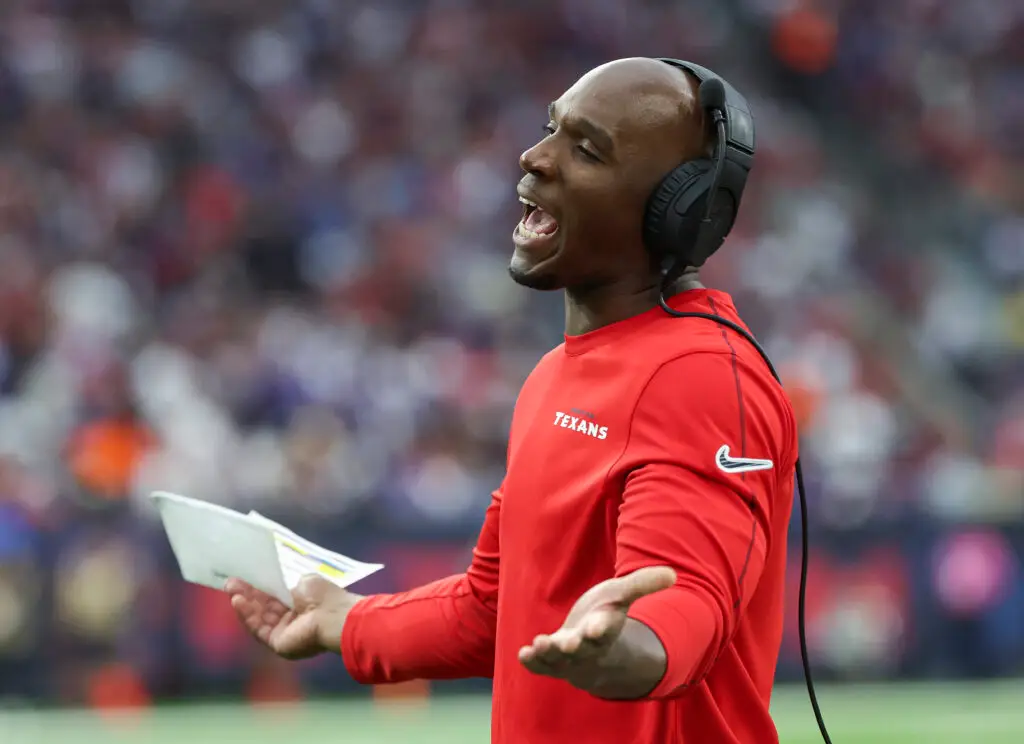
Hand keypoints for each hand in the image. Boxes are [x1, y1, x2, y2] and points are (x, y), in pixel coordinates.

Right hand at [226, 575, 360, 659]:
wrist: (334, 616)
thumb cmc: (323, 596)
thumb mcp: (304, 582)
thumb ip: (289, 584)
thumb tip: (279, 583)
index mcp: (301, 605)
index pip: (274, 597)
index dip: (259, 588)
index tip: (242, 577)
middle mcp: (291, 620)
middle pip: (263, 608)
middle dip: (247, 594)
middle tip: (229, 582)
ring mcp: (284, 633)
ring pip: (258, 618)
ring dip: (244, 604)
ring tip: (231, 590)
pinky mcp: (277, 644)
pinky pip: (258, 629)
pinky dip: (247, 616)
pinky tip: (237, 602)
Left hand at [518, 566, 675, 690]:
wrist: (591, 642)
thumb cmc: (606, 613)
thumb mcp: (623, 594)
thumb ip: (643, 584)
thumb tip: (673, 574)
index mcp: (604, 628)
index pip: (603, 629)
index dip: (599, 628)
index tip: (595, 628)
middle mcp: (586, 646)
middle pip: (581, 649)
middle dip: (574, 646)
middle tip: (568, 644)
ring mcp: (567, 656)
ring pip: (559, 660)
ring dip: (549, 654)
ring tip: (539, 644)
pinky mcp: (550, 659)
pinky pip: (541, 665)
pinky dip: (533, 662)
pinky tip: (522, 655)